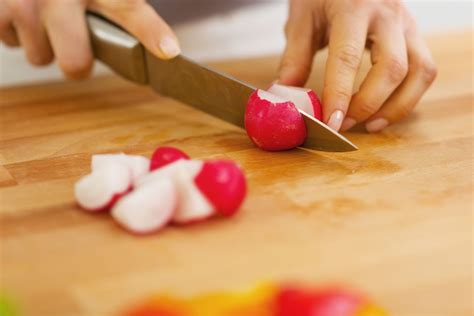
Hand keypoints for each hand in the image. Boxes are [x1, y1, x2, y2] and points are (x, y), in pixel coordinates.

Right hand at [0, 0, 179, 78]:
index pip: (130, 9)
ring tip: (43, 15)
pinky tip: (22, 13)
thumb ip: (119, 9)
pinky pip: (10, 42)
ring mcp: (27, 1)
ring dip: (42, 44)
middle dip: (75, 63)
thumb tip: (162, 49)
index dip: (151, 32)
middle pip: (75, 63)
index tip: (169, 51)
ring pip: (40, 57)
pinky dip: (15, 33)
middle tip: (75, 46)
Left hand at [279, 0, 436, 131]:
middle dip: (368, 105)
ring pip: (419, 72)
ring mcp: (407, 24)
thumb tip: (286, 96)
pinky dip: (409, 96)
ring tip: (369, 125)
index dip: (340, 95)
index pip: (348, 58)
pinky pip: (424, 70)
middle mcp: (388, 15)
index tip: (331, 123)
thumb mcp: (302, 18)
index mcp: (354, 8)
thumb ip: (295, 57)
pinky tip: (385, 109)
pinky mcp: (415, 34)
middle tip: (343, 124)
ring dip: (396, 106)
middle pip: (392, 68)